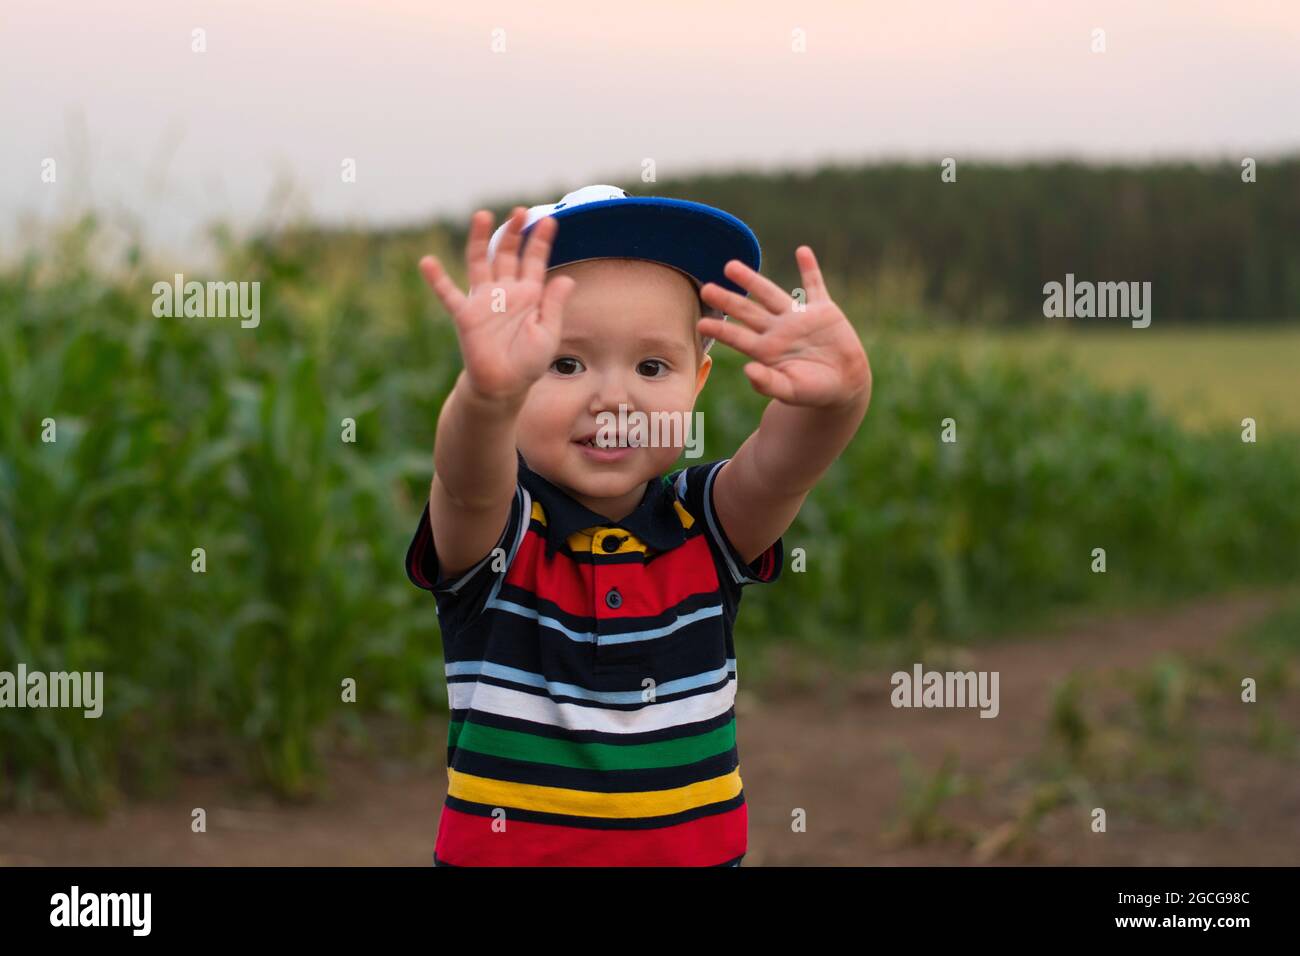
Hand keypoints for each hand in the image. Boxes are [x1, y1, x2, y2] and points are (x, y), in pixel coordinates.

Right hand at [419, 208, 574, 403]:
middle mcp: (505, 292)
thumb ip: (554, 305)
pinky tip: (427, 262)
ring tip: (482, 215)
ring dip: (479, 239)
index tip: (549, 220)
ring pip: (480, 262)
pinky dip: (437, 279)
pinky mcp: (465, 315)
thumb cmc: (528, 362)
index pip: (534, 261)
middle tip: (520, 212)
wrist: (504, 386)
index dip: (540, 241)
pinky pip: (448, 294)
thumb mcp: (548, 333)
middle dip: (514, 232)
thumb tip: (566, 278)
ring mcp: (483, 300)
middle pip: (507, 254)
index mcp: (528, 295)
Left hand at [698, 246, 870, 408]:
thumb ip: (768, 383)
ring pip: (770, 294)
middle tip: (706, 289)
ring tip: (730, 266)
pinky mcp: (823, 311)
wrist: (844, 384)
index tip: (701, 324)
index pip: (738, 337)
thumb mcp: (790, 391)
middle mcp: (778, 330)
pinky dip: (810, 269)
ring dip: (752, 280)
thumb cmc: (813, 391)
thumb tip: (747, 371)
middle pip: (747, 311)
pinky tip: (802, 251)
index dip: (721, 330)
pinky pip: (815, 286)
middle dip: (727, 300)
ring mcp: (799, 318)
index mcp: (767, 350)